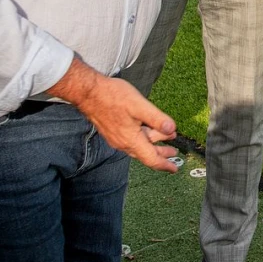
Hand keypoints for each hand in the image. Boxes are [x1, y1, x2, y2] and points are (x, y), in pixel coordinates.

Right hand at [48, 58, 179, 170]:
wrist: (88, 93)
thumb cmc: (112, 97)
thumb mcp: (139, 106)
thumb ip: (156, 119)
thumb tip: (172, 129)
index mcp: (131, 140)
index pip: (151, 159)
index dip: (164, 164)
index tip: (174, 168)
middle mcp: (123, 143)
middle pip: (146, 153)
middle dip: (161, 153)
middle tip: (174, 151)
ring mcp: (116, 138)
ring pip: (139, 145)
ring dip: (153, 143)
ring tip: (165, 136)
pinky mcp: (112, 131)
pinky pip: (131, 139)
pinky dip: (143, 137)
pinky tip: (147, 128)